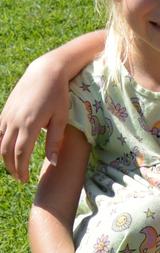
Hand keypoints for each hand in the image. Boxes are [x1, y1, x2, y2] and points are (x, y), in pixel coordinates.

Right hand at [0, 62, 71, 180]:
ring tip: (13, 167)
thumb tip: (54, 163)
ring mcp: (7, 115)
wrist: (45, 72)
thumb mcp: (61, 118)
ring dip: (4, 157)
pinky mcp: (5, 110)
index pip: (21, 153)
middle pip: (7, 150)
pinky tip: (5, 151)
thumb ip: (55, 141)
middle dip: (12, 167)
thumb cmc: (58, 95)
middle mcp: (15, 121)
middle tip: (19, 178)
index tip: (25, 179)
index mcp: (30, 124)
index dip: (21, 168)